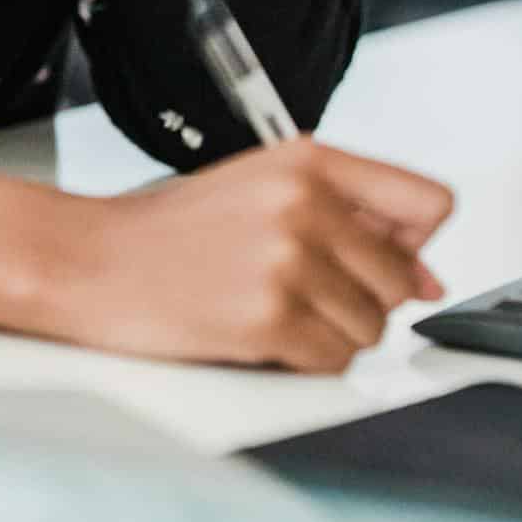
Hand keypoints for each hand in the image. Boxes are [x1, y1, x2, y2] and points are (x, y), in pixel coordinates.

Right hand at [58, 135, 453, 372]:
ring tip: (277, 310)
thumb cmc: (173, 230)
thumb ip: (351, 217)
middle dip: (364, 299)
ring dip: (333, 333)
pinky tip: (264, 336)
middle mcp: (305, 204)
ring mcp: (287, 262)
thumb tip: (430, 278)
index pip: (430, 202)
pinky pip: (335, 360)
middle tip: (306, 292)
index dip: (417, 243)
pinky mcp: (268, 318)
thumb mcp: (264, 188)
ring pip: (373, 327)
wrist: (91, 261)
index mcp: (310, 161)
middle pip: (403, 279)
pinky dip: (307, 360)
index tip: (390, 260)